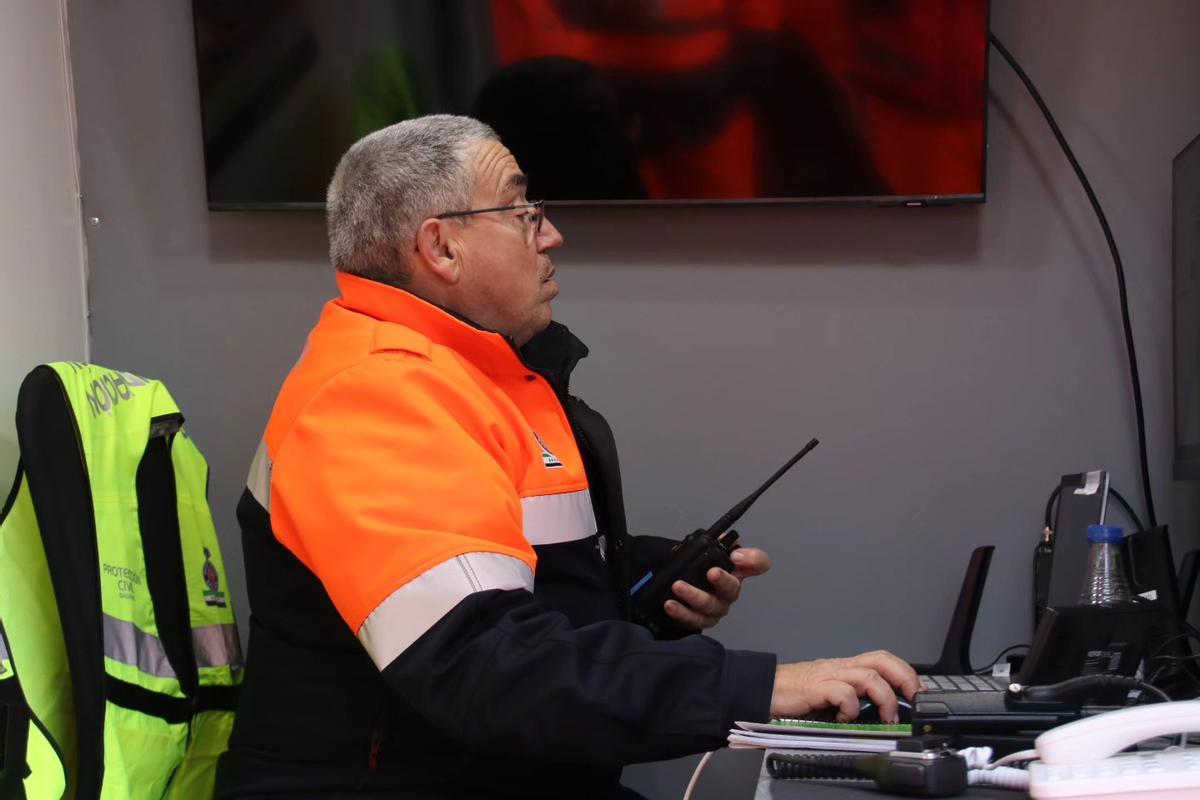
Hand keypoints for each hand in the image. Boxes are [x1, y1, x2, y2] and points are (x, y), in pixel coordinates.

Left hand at [663, 546, 771, 629]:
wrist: (676, 591)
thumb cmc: (696, 571)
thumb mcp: (702, 551)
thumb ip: (713, 542)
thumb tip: (722, 536)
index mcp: (735, 571)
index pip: (758, 563)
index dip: (753, 560)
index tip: (736, 556)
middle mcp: (729, 591)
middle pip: (732, 588)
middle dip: (723, 580)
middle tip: (712, 572)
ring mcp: (716, 608)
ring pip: (710, 606)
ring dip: (694, 596)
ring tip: (678, 586)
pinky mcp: (700, 621)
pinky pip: (693, 620)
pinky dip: (681, 613)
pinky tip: (670, 604)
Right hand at [769, 650, 922, 723]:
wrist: (764, 687)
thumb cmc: (796, 693)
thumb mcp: (830, 693)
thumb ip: (852, 698)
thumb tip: (880, 714)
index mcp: (846, 667)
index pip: (883, 660)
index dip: (906, 673)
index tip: (921, 693)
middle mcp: (841, 667)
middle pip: (882, 660)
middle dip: (905, 678)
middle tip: (915, 699)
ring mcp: (829, 675)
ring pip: (868, 676)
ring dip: (885, 699)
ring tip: (887, 719)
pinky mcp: (816, 687)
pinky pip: (844, 693)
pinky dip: (851, 708)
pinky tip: (845, 718)